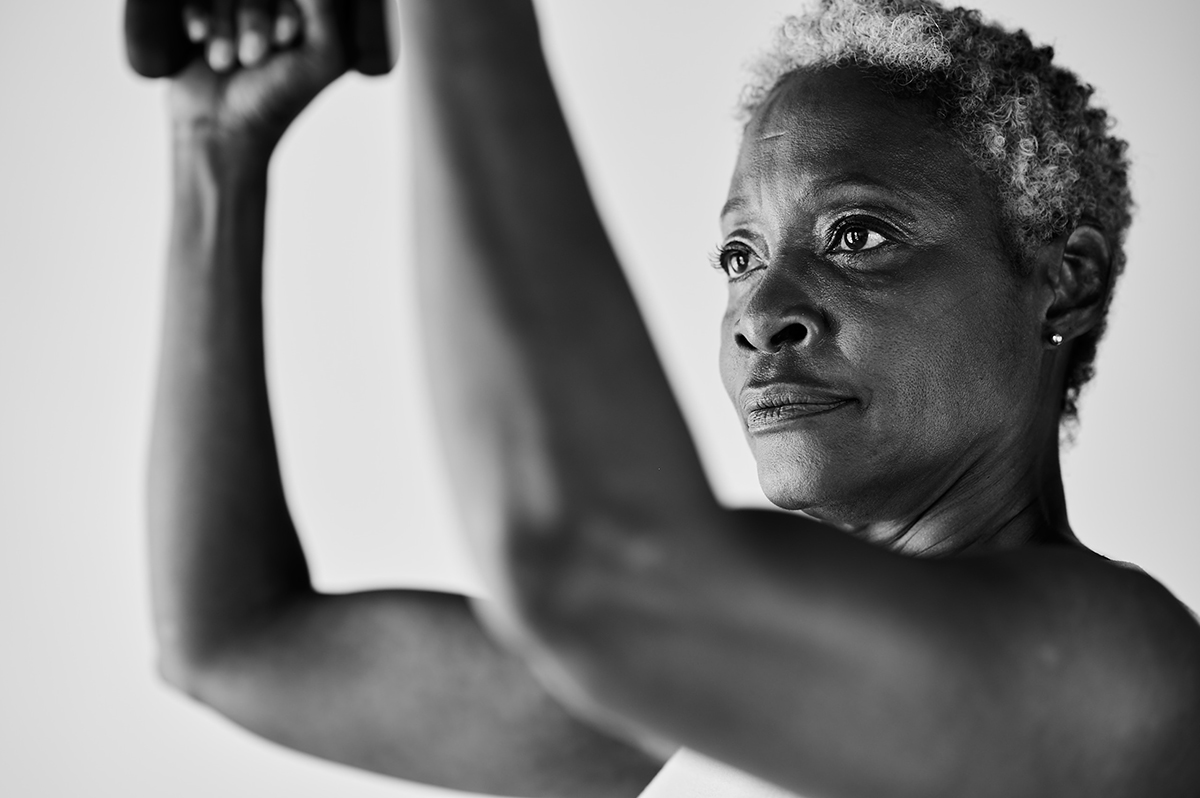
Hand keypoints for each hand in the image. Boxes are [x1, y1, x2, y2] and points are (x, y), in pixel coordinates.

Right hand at [170, 0, 345, 150]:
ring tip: (225, 62)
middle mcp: (273, 9)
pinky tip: (200, 39)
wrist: (222, 130)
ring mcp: (235, 11)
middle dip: (253, 21)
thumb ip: (328, 10)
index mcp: (307, 17)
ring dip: (224, 26)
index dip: (285, 12)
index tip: (284, 40)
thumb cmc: (277, 101)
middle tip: (252, 59)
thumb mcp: (322, 58)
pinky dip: (199, 14)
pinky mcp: (203, 15)